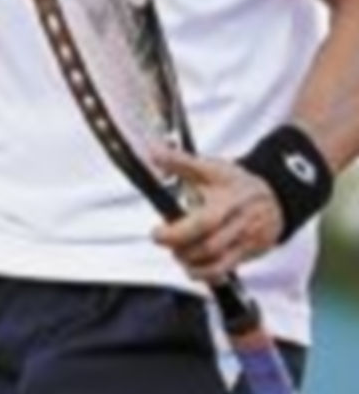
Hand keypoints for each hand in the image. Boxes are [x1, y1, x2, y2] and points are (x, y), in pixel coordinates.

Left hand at [151, 146, 283, 283]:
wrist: (273, 197)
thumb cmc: (237, 183)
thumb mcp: (210, 167)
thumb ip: (179, 161)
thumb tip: (154, 152)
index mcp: (227, 201)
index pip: (203, 222)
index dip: (177, 232)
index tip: (157, 233)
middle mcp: (238, 225)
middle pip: (209, 247)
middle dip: (181, 249)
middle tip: (164, 241)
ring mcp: (245, 243)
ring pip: (217, 265)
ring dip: (191, 265)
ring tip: (178, 253)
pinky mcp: (246, 256)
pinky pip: (225, 272)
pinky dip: (206, 275)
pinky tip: (194, 268)